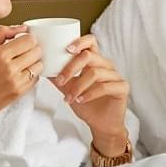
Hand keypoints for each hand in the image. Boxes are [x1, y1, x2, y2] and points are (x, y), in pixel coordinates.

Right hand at [0, 24, 43, 118]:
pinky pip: (36, 78)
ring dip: (34, 62)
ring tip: (23, 63)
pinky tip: (21, 73)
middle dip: (32, 49)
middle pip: (37, 51)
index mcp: (0, 54)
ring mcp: (16, 81)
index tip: (23, 41)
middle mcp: (10, 68)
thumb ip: (1, 33)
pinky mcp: (19, 92)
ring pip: (39, 65)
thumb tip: (22, 28)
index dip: (28, 38)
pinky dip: (32, 74)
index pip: (29, 40)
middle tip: (23, 51)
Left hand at [52, 34, 128, 148]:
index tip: (66, 49)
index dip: (80, 41)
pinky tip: (80, 100)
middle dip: (71, 68)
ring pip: (95, 73)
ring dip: (78, 86)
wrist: (101, 125)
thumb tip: (43, 69)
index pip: (90, 42)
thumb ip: (59, 78)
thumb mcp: (69, 90)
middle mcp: (106, 66)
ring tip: (69, 98)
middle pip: (89, 56)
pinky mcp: (122, 88)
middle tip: (60, 81)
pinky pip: (105, 86)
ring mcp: (115, 76)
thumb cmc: (87, 105)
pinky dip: (89, 94)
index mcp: (95, 61)